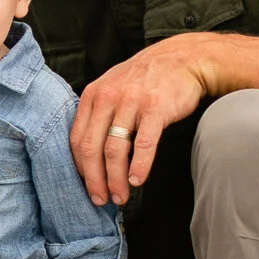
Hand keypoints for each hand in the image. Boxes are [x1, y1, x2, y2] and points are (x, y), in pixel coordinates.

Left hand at [70, 34, 215, 205]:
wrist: (182, 59)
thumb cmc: (147, 78)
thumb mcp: (112, 87)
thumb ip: (98, 114)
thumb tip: (89, 155)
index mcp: (93, 95)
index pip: (76, 140)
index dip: (80, 169)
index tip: (87, 186)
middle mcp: (108, 98)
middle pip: (91, 149)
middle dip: (94, 180)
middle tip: (100, 200)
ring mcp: (131, 102)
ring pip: (114, 150)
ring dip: (115, 179)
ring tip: (120, 196)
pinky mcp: (155, 108)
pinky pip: (143, 144)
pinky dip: (139, 166)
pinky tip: (137, 180)